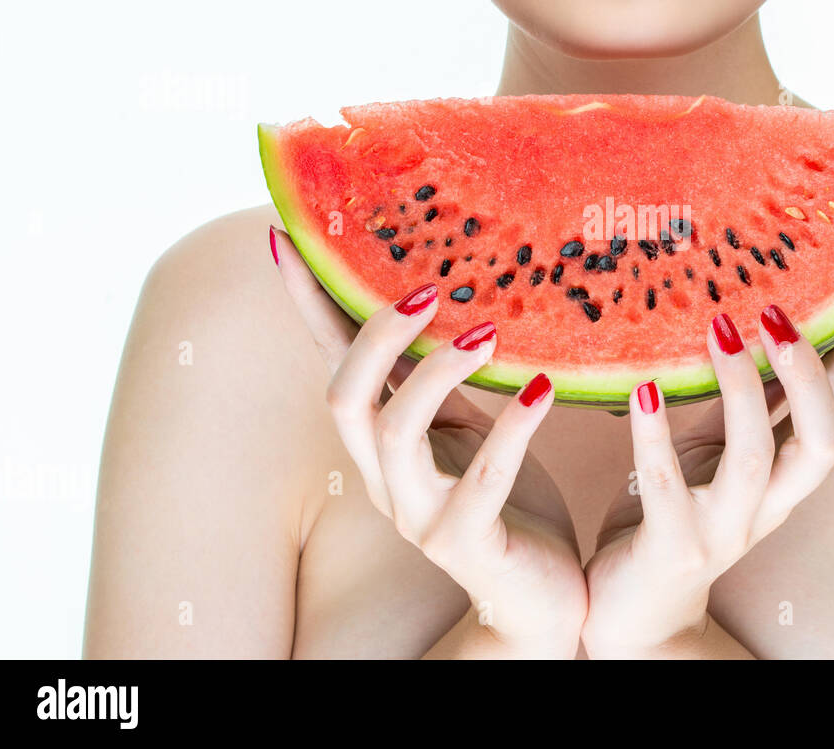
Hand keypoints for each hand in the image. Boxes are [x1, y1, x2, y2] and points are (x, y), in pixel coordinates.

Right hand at [270, 226, 586, 657]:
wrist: (542, 599)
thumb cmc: (508, 506)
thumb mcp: (470, 431)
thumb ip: (443, 381)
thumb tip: (435, 298)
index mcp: (383, 444)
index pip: (333, 362)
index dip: (308, 304)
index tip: (287, 234)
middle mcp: (385, 479)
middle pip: (345, 396)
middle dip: (376, 333)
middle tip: (430, 285)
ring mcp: (418, 515)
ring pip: (395, 434)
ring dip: (436, 372)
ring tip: (487, 329)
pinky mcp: (466, 545)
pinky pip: (481, 480)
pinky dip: (512, 428)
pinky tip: (545, 389)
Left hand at [582, 276, 833, 657]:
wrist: (634, 614)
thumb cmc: (673, 517)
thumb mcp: (712, 451)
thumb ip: (741, 402)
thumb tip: (759, 322)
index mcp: (785, 473)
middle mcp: (768, 503)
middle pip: (824, 441)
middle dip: (812, 376)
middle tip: (779, 313)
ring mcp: (724, 528)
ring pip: (753, 457)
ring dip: (739, 387)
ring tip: (720, 329)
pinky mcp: (672, 547)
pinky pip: (667, 487)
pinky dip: (655, 436)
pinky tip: (644, 389)